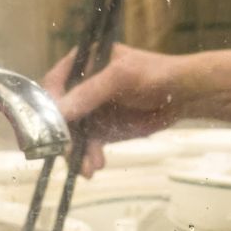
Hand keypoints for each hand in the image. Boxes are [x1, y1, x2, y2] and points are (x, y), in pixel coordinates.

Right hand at [43, 43, 186, 175]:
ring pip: (71, 134)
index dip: (48, 104)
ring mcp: (90, 109)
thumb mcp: (120, 78)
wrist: (181, 96)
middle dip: (63, 136)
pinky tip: (96, 166)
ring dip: (76, 152)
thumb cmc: (153, 75)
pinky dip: (88, 156)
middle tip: (68, 153)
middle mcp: (81, 86)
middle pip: (59, 113)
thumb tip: (59, 111)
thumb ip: (90, 92)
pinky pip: (86, 145)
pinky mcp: (100, 129)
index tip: (50, 126)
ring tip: (88, 168)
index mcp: (83, 62)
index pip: (54, 83)